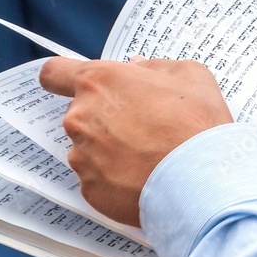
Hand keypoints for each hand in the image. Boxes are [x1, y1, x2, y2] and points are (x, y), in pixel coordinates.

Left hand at [40, 57, 233, 226]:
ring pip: (88, 149)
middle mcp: (81, 118)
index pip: (54, 73)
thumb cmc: (196, 125)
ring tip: (146, 159)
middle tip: (141, 128)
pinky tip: (143, 180)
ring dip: (109, 151)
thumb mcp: (189, 75)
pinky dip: (115, 180)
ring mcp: (82, 157)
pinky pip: (97, 180)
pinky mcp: (90, 190)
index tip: (74, 87)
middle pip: (80, 114)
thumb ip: (153, 67)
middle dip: (104, 119)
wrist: (202, 181)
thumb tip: (136, 69)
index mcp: (98, 82)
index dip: (62, 79)